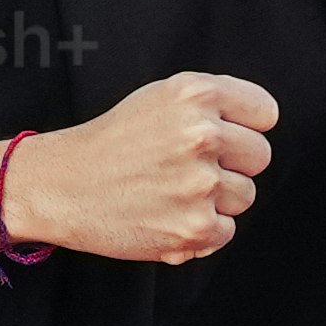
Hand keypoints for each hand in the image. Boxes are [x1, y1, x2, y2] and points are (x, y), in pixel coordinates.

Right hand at [5, 72, 277, 266]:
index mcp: (196, 94)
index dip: (243, 127)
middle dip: (231, 165)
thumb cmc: (111, 143)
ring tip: (171, 193)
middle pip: (259, 156)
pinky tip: (167, 216)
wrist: (60, 187)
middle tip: (187, 169)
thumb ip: (212, 103)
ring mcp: (200, 184)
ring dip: (215, 200)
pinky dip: (201, 231)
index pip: (265, 113)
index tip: (220, 138)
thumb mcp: (159, 97)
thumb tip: (262, 123)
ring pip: (245, 196)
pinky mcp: (195, 227)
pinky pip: (226, 231)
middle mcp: (201, 135)